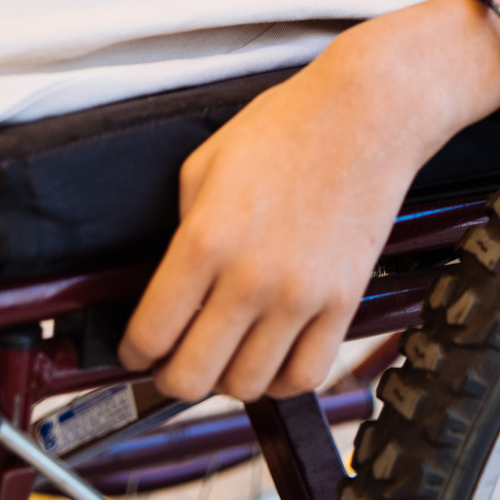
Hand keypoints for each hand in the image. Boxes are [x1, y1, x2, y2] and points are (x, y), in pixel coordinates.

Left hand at [119, 0, 499, 400]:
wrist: (366, 113)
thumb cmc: (288, 126)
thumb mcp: (206, 164)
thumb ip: (182, 231)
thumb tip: (174, 286)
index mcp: (205, 240)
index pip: (150, 335)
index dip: (134, 352)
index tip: (139, 349)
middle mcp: (250, 278)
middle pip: (192, 379)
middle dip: (172, 377)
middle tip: (175, 361)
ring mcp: (300, 295)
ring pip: (247, 386)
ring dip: (227, 380)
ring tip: (227, 354)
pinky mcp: (344, 301)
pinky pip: (306, 375)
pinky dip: (282, 379)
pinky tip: (274, 356)